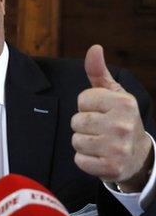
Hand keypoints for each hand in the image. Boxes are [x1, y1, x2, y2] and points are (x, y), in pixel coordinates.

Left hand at [71, 44, 153, 191]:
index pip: (82, 100)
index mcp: (124, 103)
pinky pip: (79, 160)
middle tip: (100, 129)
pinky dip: (85, 160)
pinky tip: (99, 156)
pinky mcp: (111, 167)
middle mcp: (123, 124)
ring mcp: (118, 147)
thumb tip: (94, 48)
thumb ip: (99, 72)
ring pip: (76, 140)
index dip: (87, 106)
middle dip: (83, 125)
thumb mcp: (113, 94)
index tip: (102, 112)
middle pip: (77, 121)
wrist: (138, 156)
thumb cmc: (120, 119)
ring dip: (83, 143)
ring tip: (100, 142)